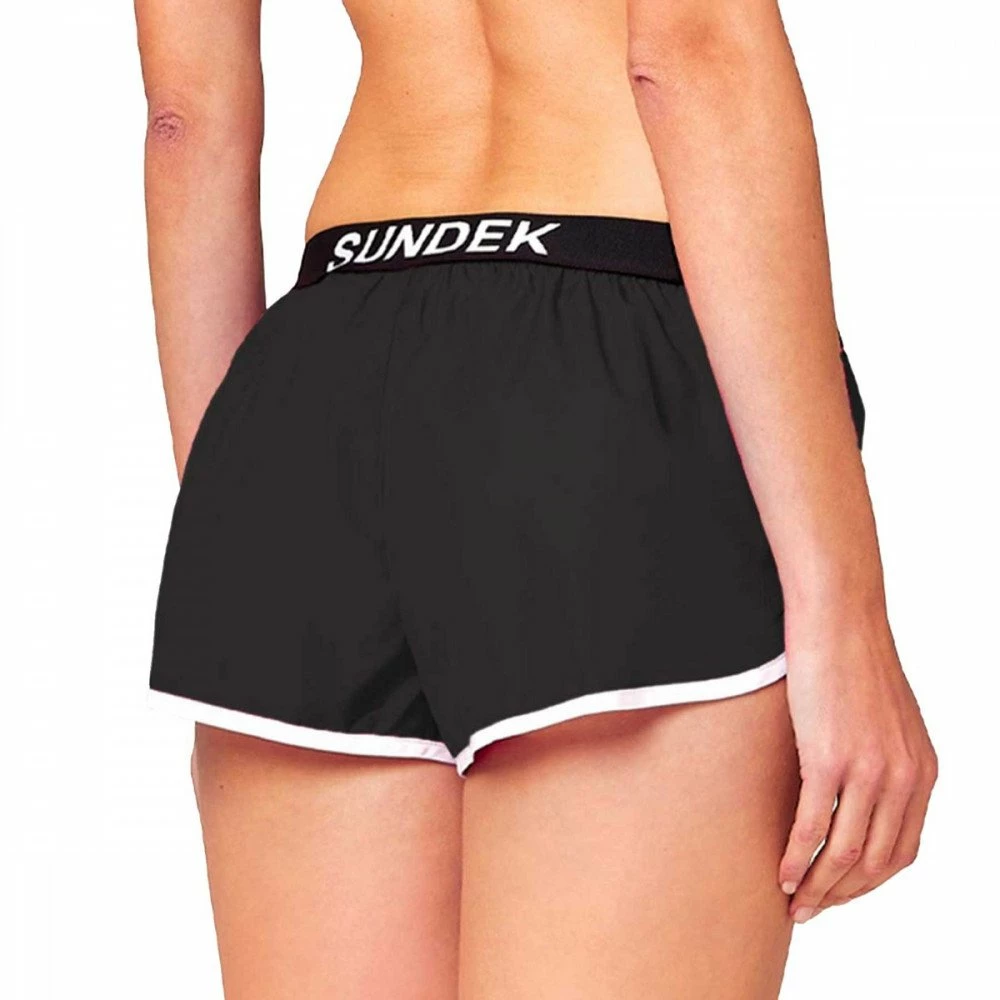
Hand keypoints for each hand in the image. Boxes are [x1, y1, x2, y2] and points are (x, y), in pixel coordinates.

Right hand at [779, 602, 936, 922]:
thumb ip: (882, 757)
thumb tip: (856, 786)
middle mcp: (904, 778)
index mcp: (922, 772)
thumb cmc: (853, 657)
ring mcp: (869, 770)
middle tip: (809, 910)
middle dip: (840, 896)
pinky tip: (782, 871)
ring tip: (793, 901)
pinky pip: (814, 826)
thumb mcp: (885, 717)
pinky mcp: (830, 757)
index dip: (867, 883)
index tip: (838, 894)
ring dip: (818, 888)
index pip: (901, 851)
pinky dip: (797, 858)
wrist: (840, 616)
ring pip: (845, 854)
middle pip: (874, 864)